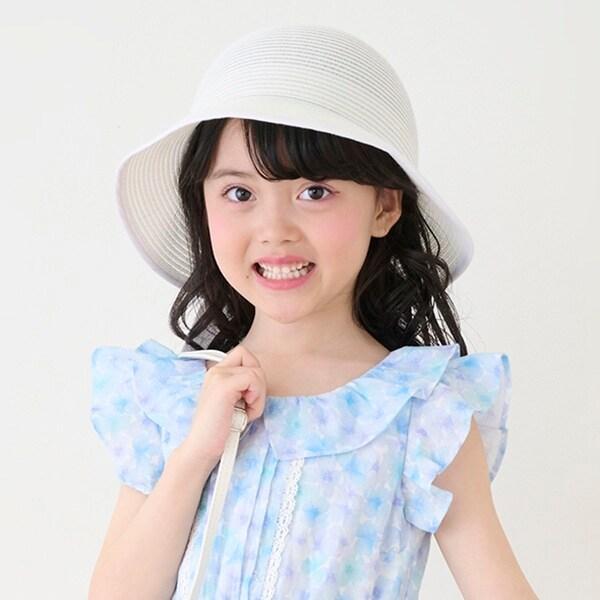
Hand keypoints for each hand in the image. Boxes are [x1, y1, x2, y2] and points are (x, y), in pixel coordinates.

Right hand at [179, 344, 266, 467]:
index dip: (254, 373)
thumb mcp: (233, 402)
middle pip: (253, 361)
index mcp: (216, 373)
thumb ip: (242, 387)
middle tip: (249, 404)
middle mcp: (216, 371)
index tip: (249, 395)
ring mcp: (219, 376)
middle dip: (259, 385)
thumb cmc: (218, 430)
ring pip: (256, 372)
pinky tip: (246, 412)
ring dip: (258, 396)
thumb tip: (259, 380)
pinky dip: (257, 399)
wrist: (202, 447)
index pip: (243, 355)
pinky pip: (253, 380)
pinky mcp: (224, 386)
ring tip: (246, 412)